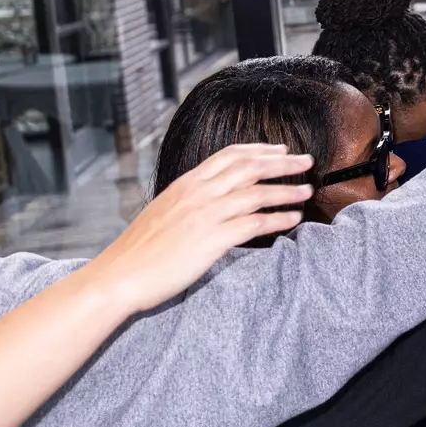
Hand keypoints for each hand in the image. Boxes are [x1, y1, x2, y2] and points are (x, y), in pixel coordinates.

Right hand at [85, 144, 315, 314]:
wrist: (117, 277)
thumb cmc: (138, 251)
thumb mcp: (163, 211)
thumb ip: (189, 199)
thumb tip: (212, 196)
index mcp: (186, 184)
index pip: (229, 155)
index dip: (259, 150)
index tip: (281, 150)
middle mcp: (197, 193)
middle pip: (250, 167)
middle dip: (283, 162)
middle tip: (308, 162)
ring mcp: (205, 215)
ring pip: (257, 193)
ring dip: (287, 191)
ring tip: (308, 191)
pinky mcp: (211, 239)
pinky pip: (254, 223)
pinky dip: (278, 219)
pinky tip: (293, 219)